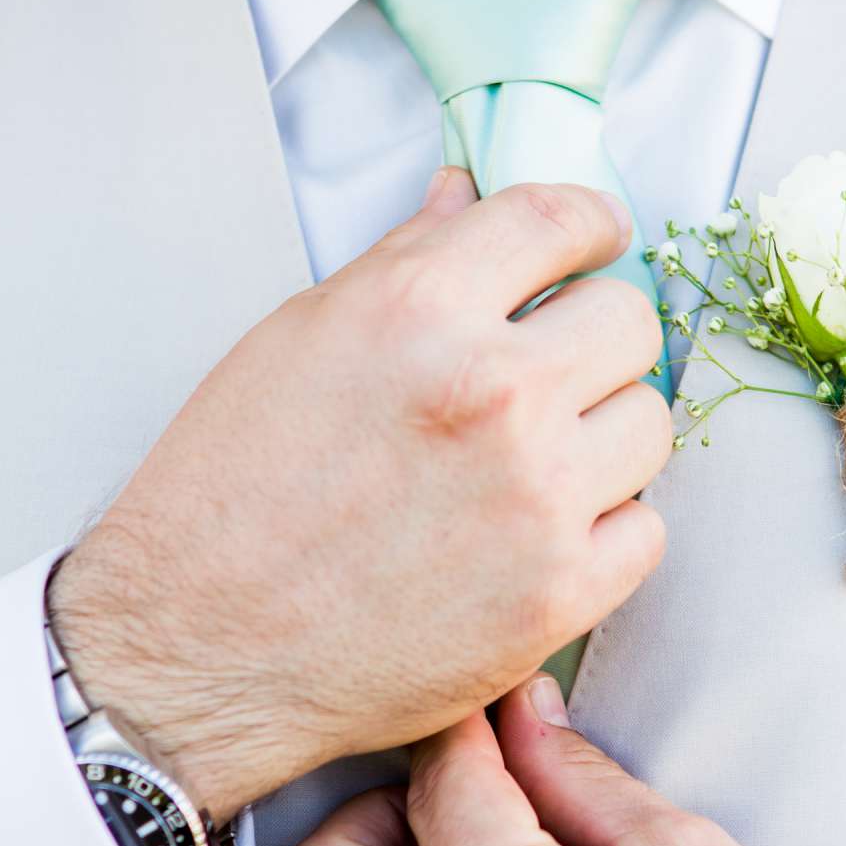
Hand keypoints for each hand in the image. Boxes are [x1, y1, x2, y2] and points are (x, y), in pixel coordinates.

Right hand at [45, 169, 671, 820]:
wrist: (195, 645)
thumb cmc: (227, 496)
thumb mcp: (299, 338)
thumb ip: (402, 261)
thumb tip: (465, 200)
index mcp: (420, 308)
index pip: (560, 221)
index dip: (589, 224)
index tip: (597, 239)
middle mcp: (492, 391)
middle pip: (628, 320)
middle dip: (595, 334)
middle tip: (557, 365)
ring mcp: (536, 496)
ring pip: (650, 422)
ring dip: (606, 431)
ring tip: (541, 456)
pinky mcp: (558, 594)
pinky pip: (645, 529)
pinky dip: (605, 526)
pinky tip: (543, 530)